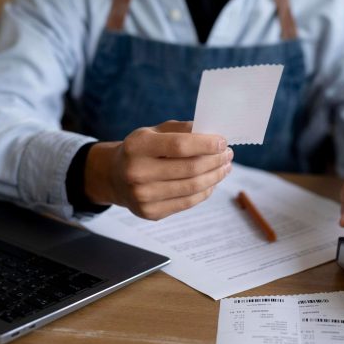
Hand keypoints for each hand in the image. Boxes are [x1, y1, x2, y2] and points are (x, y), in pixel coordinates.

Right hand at [84, 120, 232, 219]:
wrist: (115, 177)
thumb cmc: (141, 150)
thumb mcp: (154, 132)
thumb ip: (181, 130)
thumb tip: (213, 133)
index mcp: (137, 146)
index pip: (179, 146)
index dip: (205, 144)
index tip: (223, 141)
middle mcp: (137, 172)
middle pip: (190, 168)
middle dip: (215, 160)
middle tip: (228, 154)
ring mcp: (143, 196)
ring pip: (192, 187)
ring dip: (215, 176)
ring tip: (225, 167)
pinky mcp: (150, 212)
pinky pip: (188, 202)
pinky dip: (205, 191)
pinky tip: (212, 182)